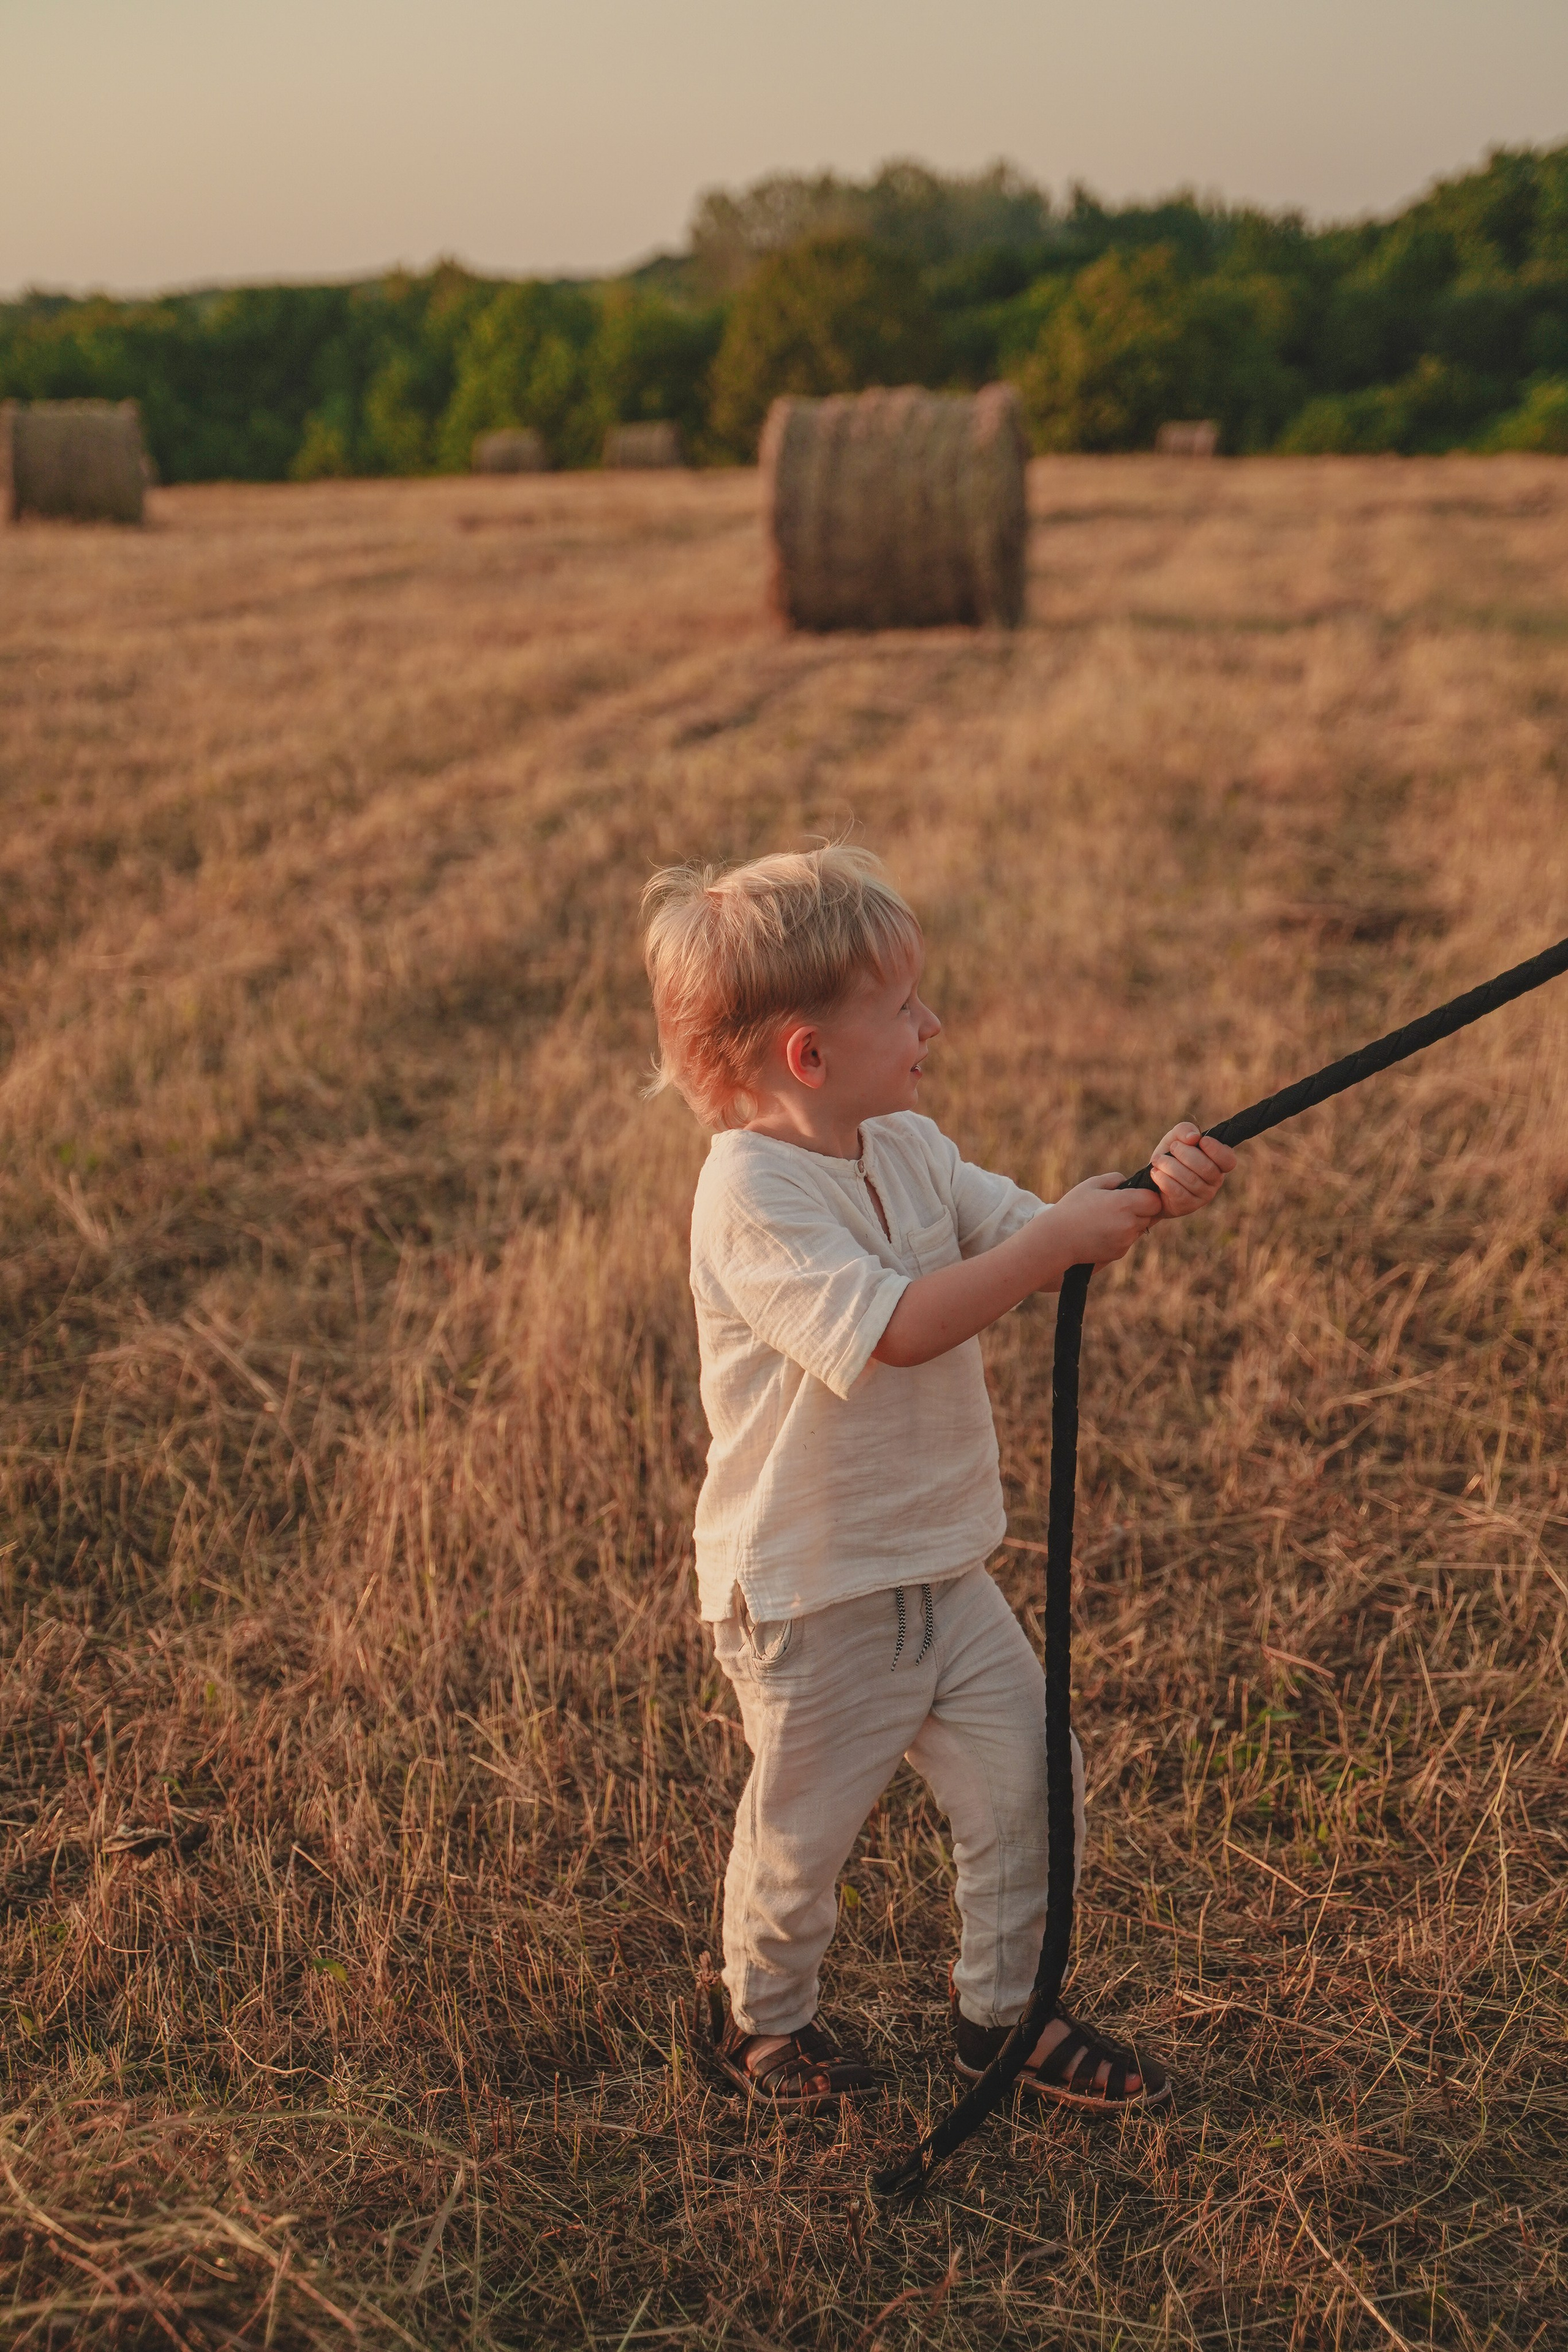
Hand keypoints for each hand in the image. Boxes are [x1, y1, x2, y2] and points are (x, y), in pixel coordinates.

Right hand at [1048, 1171, 1164, 1266]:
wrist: (1057, 1239)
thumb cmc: (1073, 1208)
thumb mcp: (1091, 1184)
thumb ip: (1115, 1178)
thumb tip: (1130, 1182)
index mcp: (1124, 1203)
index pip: (1154, 1200)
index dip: (1147, 1197)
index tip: (1136, 1195)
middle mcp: (1128, 1223)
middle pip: (1151, 1215)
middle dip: (1141, 1210)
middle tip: (1120, 1207)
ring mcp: (1125, 1240)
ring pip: (1140, 1228)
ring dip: (1131, 1223)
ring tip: (1108, 1219)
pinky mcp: (1120, 1252)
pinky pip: (1129, 1241)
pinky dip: (1121, 1236)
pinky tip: (1102, 1231)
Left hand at [1148, 1123, 1235, 1217]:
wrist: (1154, 1180)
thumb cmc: (1171, 1156)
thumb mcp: (1175, 1138)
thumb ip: (1185, 1130)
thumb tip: (1194, 1137)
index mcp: (1218, 1163)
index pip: (1228, 1160)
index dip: (1216, 1150)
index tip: (1201, 1141)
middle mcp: (1215, 1181)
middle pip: (1207, 1168)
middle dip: (1186, 1154)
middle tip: (1172, 1147)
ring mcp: (1203, 1196)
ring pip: (1191, 1180)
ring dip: (1170, 1166)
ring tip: (1158, 1160)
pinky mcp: (1188, 1206)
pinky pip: (1179, 1193)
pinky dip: (1164, 1180)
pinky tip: (1156, 1173)